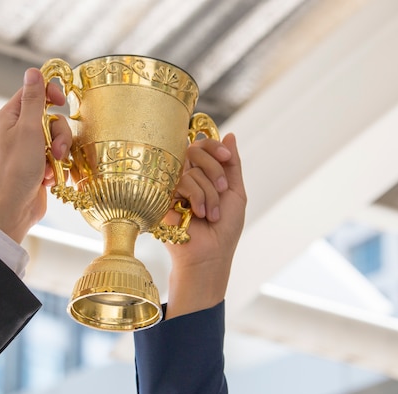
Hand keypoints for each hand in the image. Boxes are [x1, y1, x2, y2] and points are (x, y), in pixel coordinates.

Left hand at [0, 68, 71, 242]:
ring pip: (58, 138)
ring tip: (52, 169)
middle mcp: (19, 130)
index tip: (61, 102)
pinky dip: (58, 167)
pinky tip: (49, 179)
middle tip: (55, 151)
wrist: (14, 207)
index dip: (51, 94)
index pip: (34, 92)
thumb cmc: (17, 169)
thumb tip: (33, 71)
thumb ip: (34, 100)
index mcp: (11, 117)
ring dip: (60, 153)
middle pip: (52, 117)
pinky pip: (58, 156)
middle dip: (60, 135)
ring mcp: (31, 149)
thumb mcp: (28, 129)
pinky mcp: (40, 165)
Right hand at [164, 133, 246, 318]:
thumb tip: (229, 136)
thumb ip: (232, 164)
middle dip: (215, 170)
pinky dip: (197, 197)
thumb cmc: (224, 229)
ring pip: (192, 169)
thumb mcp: (235, 192)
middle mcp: (184, 177)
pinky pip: (182, 181)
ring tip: (210, 214)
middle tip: (222, 190)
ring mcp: (171, 187)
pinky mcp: (161, 197)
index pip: (202, 146)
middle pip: (195, 150)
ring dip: (209, 192)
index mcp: (201, 174)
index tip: (227, 158)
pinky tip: (197, 214)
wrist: (210, 254)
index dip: (214, 146)